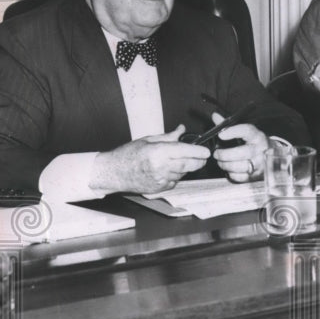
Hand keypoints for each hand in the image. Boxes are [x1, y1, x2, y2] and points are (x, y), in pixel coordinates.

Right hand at [90, 125, 210, 193]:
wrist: (113, 173)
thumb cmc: (127, 154)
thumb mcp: (148, 140)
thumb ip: (168, 137)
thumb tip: (182, 130)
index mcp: (158, 152)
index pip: (185, 151)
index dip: (198, 151)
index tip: (206, 151)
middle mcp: (161, 167)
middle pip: (188, 165)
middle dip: (199, 161)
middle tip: (203, 157)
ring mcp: (160, 180)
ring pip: (183, 173)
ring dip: (187, 167)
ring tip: (182, 160)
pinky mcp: (159, 188)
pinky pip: (175, 181)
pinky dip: (177, 175)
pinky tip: (169, 169)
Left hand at [211, 113, 267, 182]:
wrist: (270, 156)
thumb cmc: (252, 143)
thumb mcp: (244, 132)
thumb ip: (228, 125)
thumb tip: (215, 116)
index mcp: (257, 136)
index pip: (246, 131)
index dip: (233, 132)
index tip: (221, 135)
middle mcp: (260, 149)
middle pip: (242, 152)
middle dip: (225, 154)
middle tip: (216, 154)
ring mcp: (260, 163)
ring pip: (240, 166)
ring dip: (226, 165)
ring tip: (220, 162)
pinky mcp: (256, 175)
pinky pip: (241, 177)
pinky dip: (232, 174)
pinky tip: (229, 170)